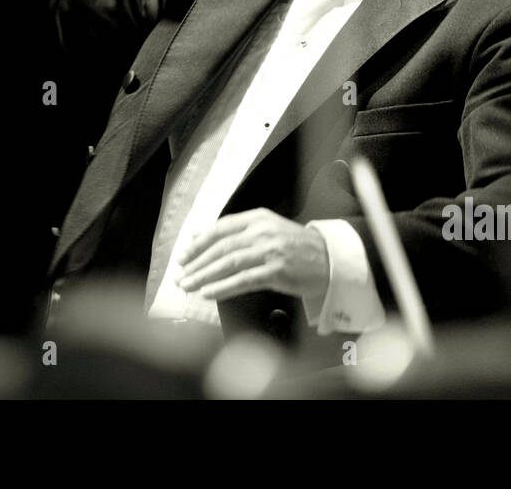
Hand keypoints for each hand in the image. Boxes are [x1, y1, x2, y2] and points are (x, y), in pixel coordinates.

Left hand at [176, 208, 329, 301]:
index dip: (199, 242)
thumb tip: (200, 235)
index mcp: (258, 217)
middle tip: (180, 274)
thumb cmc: (296, 247)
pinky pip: (243, 280)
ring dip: (204, 275)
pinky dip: (223, 287)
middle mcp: (262, 231)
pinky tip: (208, 293)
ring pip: (228, 263)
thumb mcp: (268, 229)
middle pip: (221, 247)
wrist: (330, 259)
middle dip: (196, 262)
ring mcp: (270, 251)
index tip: (184, 255)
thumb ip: (238, 231)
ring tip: (187, 285)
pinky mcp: (276, 271)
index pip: (221, 228)